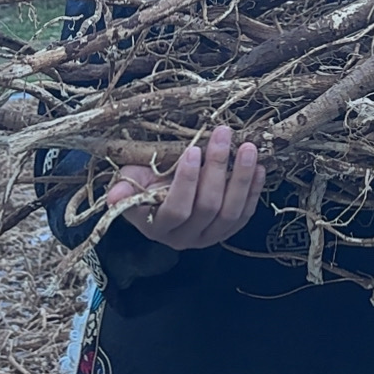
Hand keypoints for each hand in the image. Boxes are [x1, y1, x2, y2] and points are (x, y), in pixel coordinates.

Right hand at [106, 125, 264, 249]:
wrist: (160, 199)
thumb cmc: (144, 184)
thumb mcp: (130, 183)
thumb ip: (125, 189)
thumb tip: (114, 196)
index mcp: (158, 227)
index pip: (176, 209)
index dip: (186, 182)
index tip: (193, 150)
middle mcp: (185, 239)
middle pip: (207, 208)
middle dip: (217, 168)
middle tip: (223, 135)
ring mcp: (209, 237)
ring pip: (231, 213)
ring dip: (241, 178)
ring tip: (247, 148)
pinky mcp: (228, 231)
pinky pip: (245, 214)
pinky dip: (253, 190)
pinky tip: (259, 166)